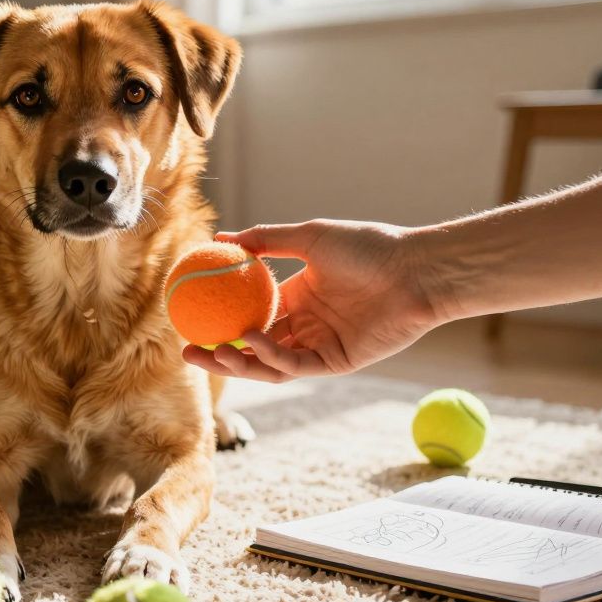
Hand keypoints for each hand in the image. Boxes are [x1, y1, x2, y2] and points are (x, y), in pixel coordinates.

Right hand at [183, 220, 442, 381]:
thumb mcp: (309, 236)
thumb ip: (266, 240)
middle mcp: (306, 325)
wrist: (414, 270)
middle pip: (253, 346)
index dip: (221, 319)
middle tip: (187, 347)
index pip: (251, 313)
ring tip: (209, 353)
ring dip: (238, 361)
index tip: (191, 313)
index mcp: (299, 298)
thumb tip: (220, 237)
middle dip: (218, 352)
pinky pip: (294, 364)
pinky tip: (249, 340)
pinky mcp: (336, 363)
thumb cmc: (368, 247)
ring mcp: (320, 346)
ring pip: (269, 363)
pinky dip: (269, 355)